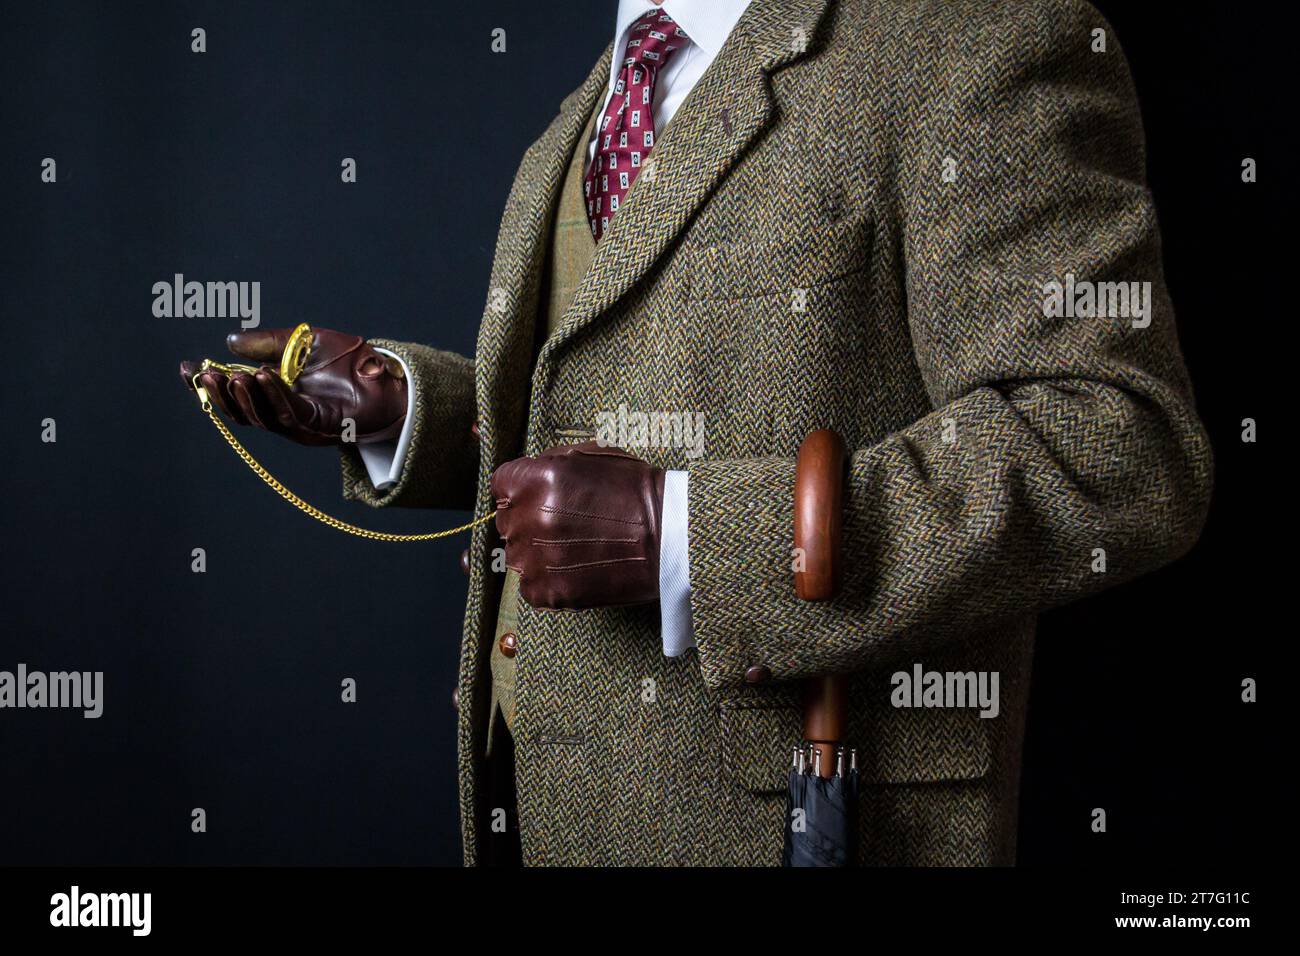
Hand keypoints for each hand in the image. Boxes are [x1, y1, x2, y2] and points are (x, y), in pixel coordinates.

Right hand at [179, 327, 406, 445]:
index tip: (186, 368)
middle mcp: (282, 412)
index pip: (234, 393)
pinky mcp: (318, 428)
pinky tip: (261, 377)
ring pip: (260, 417)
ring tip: (230, 376)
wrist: (390, 376)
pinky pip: (288, 414)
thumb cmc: (351, 360)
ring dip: (243, 397)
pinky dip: (273, 396)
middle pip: (241, 411)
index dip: (208, 385)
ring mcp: (299, 424)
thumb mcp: (303, 342)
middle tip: (203, 375)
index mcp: (275, 393)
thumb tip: (230, 341)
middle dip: (219, 394)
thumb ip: (268, 342)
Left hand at [491, 442, 664, 608]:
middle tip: (566, 525)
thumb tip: (521, 475)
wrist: (668, 536)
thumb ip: (545, 462)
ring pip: (516, 555)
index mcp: (533, 480)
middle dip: (528, 521)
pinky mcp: (545, 591)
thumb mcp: (588, 455)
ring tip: (574, 548)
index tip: (540, 498)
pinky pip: (530, 586)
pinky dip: (548, 580)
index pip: (501, 485)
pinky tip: (576, 568)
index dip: (521, 490)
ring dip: (537, 552)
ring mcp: (534, 558)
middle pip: (506, 521)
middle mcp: (527, 518)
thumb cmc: (632, 490)